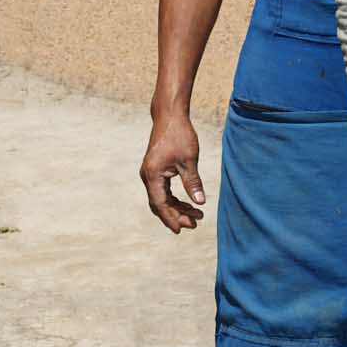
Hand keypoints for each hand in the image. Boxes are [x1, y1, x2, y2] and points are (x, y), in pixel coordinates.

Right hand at [139, 112, 205, 231]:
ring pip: (161, 198)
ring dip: (176, 207)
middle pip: (160, 204)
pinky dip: (174, 198)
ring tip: (196, 215)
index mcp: (153, 175)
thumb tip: (199, 203)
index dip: (171, 218)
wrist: (170, 117)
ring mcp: (150, 173)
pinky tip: (188, 203)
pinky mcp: (155, 170)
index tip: (182, 229)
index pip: (160, 204)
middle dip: (176, 215)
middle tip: (195, 224)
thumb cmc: (180, 135)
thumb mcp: (189, 160)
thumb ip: (193, 182)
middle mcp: (147, 176)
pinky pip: (162, 190)